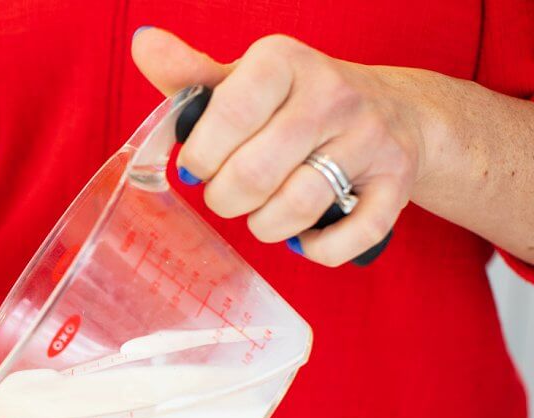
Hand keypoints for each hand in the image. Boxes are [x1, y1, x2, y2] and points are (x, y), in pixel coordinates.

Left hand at [132, 29, 424, 265]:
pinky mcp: (397, 181)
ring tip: (263, 211)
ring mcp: (370, 138)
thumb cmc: (296, 103)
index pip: (229, 115)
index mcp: (284, 62)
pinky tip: (305, 235)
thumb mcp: (243, 81)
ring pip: (298, 207)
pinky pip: (350, 235)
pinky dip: (318, 249)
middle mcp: (332, 94)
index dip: (202, 156)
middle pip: (255, 173)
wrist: (396, 112)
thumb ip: (190, 75)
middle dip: (226, 199)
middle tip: (228, 194)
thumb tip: (143, 44)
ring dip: (265, 225)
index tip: (197, 167)